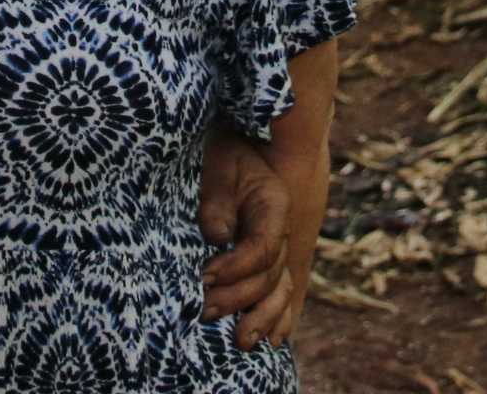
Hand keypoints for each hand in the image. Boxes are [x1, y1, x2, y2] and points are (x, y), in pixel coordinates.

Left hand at [198, 133, 296, 348]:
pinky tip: (269, 340)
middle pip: (270, 277)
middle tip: (204, 310)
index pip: (263, 249)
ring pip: (281, 292)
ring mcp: (278, 247)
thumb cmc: (221, 152)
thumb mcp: (217, 167)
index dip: (236, 268)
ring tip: (239, 342)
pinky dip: (278, 319)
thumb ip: (216, 201)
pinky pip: (282, 295)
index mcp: (274, 206)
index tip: (205, 276)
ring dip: (261, 318)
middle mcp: (281, 231)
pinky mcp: (267, 260)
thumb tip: (217, 237)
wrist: (234, 144)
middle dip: (238, 299)